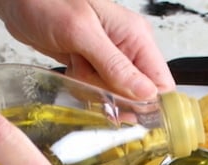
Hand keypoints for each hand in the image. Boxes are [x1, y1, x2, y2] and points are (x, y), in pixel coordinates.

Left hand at [0, 0, 175, 98]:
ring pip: (118, 97)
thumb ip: (116, 65)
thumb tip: (147, 95)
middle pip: (139, 95)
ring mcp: (111, 60)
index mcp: (137, 37)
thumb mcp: (82, 33)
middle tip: (93, 82)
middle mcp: (129, 50)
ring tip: (79, 69)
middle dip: (116, 98)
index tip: (126, 110)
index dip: (149, 104)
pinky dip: (85, 89)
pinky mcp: (94, 67)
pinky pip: (100, 93)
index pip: (161, 84)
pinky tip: (74, 71)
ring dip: (96, 92)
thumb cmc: (46, 2)